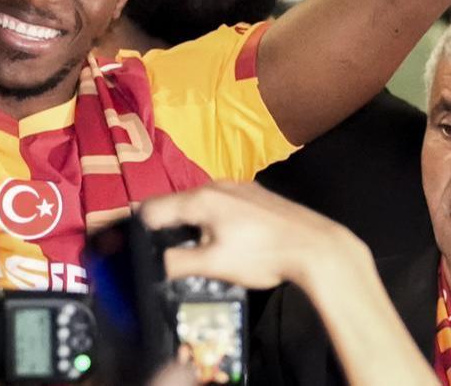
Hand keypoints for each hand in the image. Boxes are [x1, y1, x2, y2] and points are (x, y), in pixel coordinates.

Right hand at [140, 180, 356, 290]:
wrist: (316, 247)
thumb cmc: (264, 255)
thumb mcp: (215, 265)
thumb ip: (177, 262)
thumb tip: (150, 264)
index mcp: (200, 199)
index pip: (152, 208)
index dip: (138, 228)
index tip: (134, 246)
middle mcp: (215, 185)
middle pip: (176, 203)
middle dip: (165, 227)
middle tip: (164, 253)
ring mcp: (237, 187)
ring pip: (199, 202)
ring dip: (190, 223)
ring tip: (194, 250)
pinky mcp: (255, 194)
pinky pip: (220, 202)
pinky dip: (212, 219)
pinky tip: (225, 239)